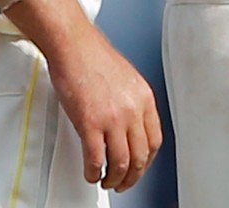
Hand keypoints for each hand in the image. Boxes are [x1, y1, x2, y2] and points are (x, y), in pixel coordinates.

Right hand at [45, 22, 162, 191]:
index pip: (154, 140)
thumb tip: (130, 124)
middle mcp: (132, 109)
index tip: (139, 167)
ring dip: (114, 179)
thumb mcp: (126, 78)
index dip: (147, 161)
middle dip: (132, 176)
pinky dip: (93, 172)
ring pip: (121, 163)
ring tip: (106, 181)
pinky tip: (91, 173)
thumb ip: (132, 102)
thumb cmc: (93, 56)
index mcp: (144, 98)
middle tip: (123, 183)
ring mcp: (112, 117)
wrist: (74, 44)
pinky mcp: (90, 122)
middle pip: (140, 156)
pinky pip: (96, 159)